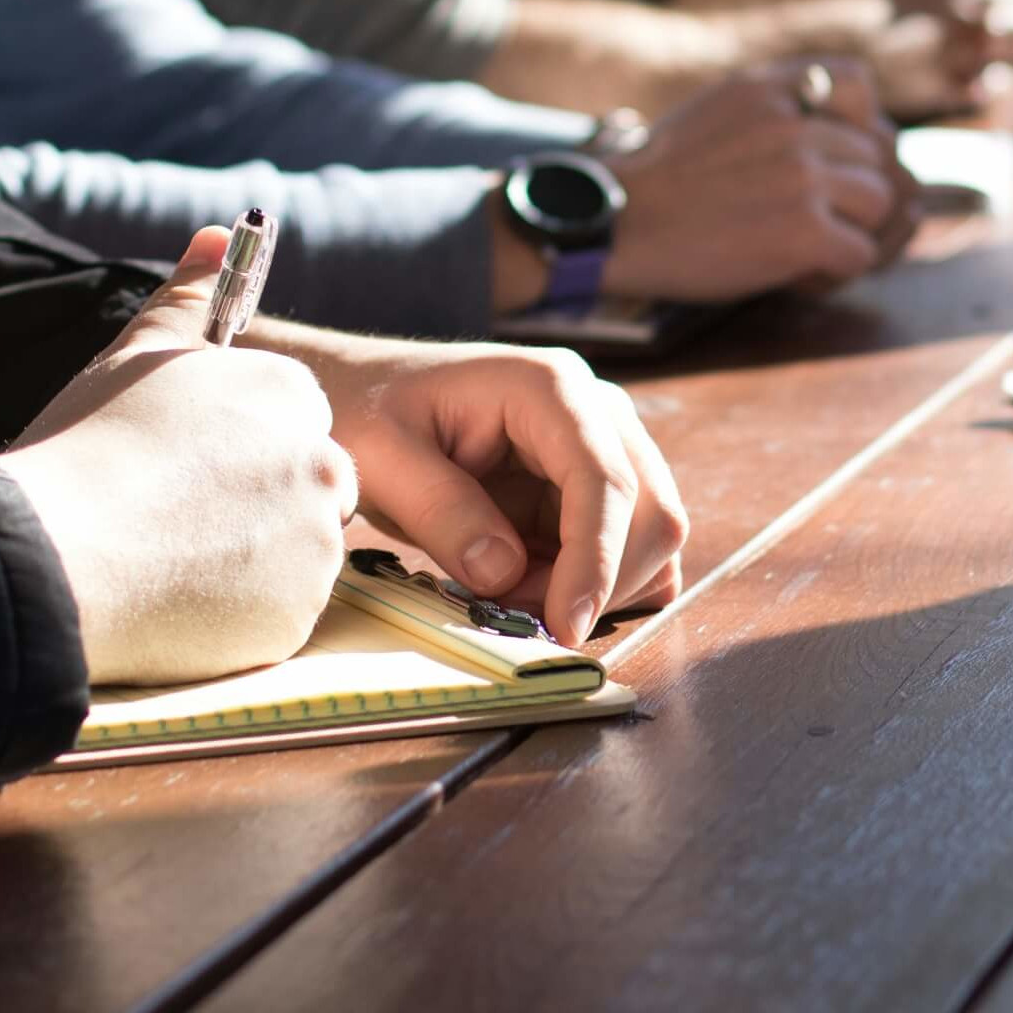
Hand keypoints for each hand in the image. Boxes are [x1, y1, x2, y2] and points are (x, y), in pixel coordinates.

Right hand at [0, 227, 357, 684]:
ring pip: (298, 551)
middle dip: (260, 502)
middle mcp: (320, 463)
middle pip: (310, 485)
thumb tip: (218, 234)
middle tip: (181, 518)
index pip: (295, 420)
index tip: (191, 467)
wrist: (55, 554)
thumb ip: (189, 295)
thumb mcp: (137, 354)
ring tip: (169, 557)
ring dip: (253, 557)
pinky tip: (179, 599)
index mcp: (289, 395)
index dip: (242, 446)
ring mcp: (315, 543)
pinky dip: (243, 612)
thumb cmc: (89, 446)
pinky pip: (281, 612)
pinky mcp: (298, 615)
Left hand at [262, 331, 689, 646]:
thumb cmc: (367, 410)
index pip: (604, 478)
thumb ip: (442, 511)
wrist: (362, 393)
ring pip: (649, 536)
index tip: (564, 625)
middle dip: (597, 581)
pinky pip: (629, 548)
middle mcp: (594, 410)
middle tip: (514, 613)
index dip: (595, 559)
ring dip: (596, 587)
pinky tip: (534, 587)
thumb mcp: (381, 457)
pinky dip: (597, 585)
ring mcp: (601, 446)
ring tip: (510, 593)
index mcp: (548, 387)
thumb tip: (505, 573)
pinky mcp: (592, 486)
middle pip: (650, 510)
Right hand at [598, 58, 920, 302]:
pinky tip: (793, 274)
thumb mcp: (715, 110)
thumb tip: (847, 134)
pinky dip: (833, 273)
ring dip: (852, 233)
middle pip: (877, 154)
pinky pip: (860, 255)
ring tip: (804, 249)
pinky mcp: (803, 231)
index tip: (826, 156)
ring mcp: (803, 176)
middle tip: (812, 220)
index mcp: (769, 86)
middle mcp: (794, 123)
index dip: (856, 123)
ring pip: (880, 204)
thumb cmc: (659, 181)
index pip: (858, 83)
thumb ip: (775, 108)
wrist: (613, 225)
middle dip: (854, 192)